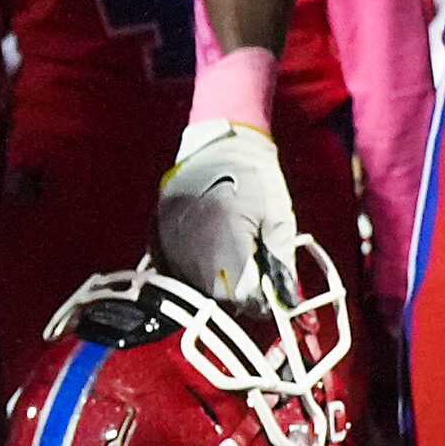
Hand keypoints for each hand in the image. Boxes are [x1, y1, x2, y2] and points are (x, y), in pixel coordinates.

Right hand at [156, 119, 298, 307]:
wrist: (221, 144)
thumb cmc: (255, 176)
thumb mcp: (279, 216)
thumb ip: (282, 262)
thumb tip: (287, 301)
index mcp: (226, 236)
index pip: (242, 294)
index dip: (260, 301)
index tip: (270, 297)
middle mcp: (192, 242)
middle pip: (215, 295)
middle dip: (237, 296)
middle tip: (252, 280)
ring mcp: (169, 238)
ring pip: (191, 286)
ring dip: (213, 286)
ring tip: (230, 265)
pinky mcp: (157, 233)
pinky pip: (170, 270)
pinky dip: (189, 272)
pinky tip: (206, 259)